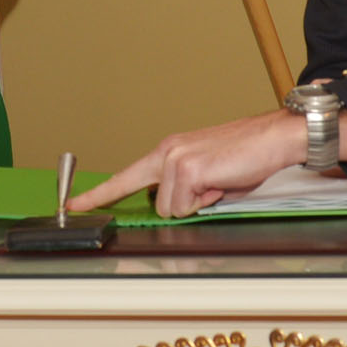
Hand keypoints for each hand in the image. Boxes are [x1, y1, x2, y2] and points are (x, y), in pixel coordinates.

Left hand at [68, 109, 304, 218]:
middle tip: (210, 188)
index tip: (74, 205)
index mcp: (167, 152)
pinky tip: (221, 182)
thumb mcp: (207, 175)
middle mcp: (166, 152)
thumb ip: (184, 188)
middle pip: (158, 204)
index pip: (126, 177)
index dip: (98, 194)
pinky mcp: (187, 169)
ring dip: (198, 204)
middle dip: (184, 206)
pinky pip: (187, 206)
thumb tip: (176, 206)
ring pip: (172, 209)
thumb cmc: (246, 156)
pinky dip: (207, 203)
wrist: (272, 138)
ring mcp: (174, 159)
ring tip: (219, 183)